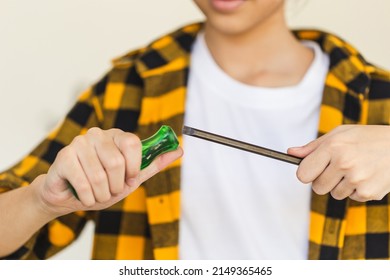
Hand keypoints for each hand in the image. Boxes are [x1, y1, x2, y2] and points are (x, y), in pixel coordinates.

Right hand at [36, 127, 182, 215]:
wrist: (70, 196)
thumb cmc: (103, 185)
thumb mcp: (133, 177)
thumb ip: (154, 163)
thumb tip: (179, 150)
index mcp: (118, 136)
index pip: (133, 144)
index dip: (133, 167)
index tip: (129, 178)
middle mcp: (98, 135)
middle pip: (116, 163)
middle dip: (116, 186)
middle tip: (110, 189)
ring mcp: (79, 143)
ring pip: (99, 176)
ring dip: (101, 194)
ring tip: (96, 193)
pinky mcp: (64, 157)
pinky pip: (83, 183)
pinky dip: (87, 197)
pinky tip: (84, 195)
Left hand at [288, 125, 389, 201]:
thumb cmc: (367, 138)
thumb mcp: (340, 134)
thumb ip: (313, 147)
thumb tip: (291, 153)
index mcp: (333, 147)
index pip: (303, 174)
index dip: (306, 173)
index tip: (311, 170)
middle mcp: (344, 163)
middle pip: (317, 187)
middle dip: (324, 180)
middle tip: (338, 168)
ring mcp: (357, 180)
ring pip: (334, 194)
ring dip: (341, 185)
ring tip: (356, 169)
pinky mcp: (369, 192)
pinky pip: (352, 198)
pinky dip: (357, 190)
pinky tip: (368, 176)